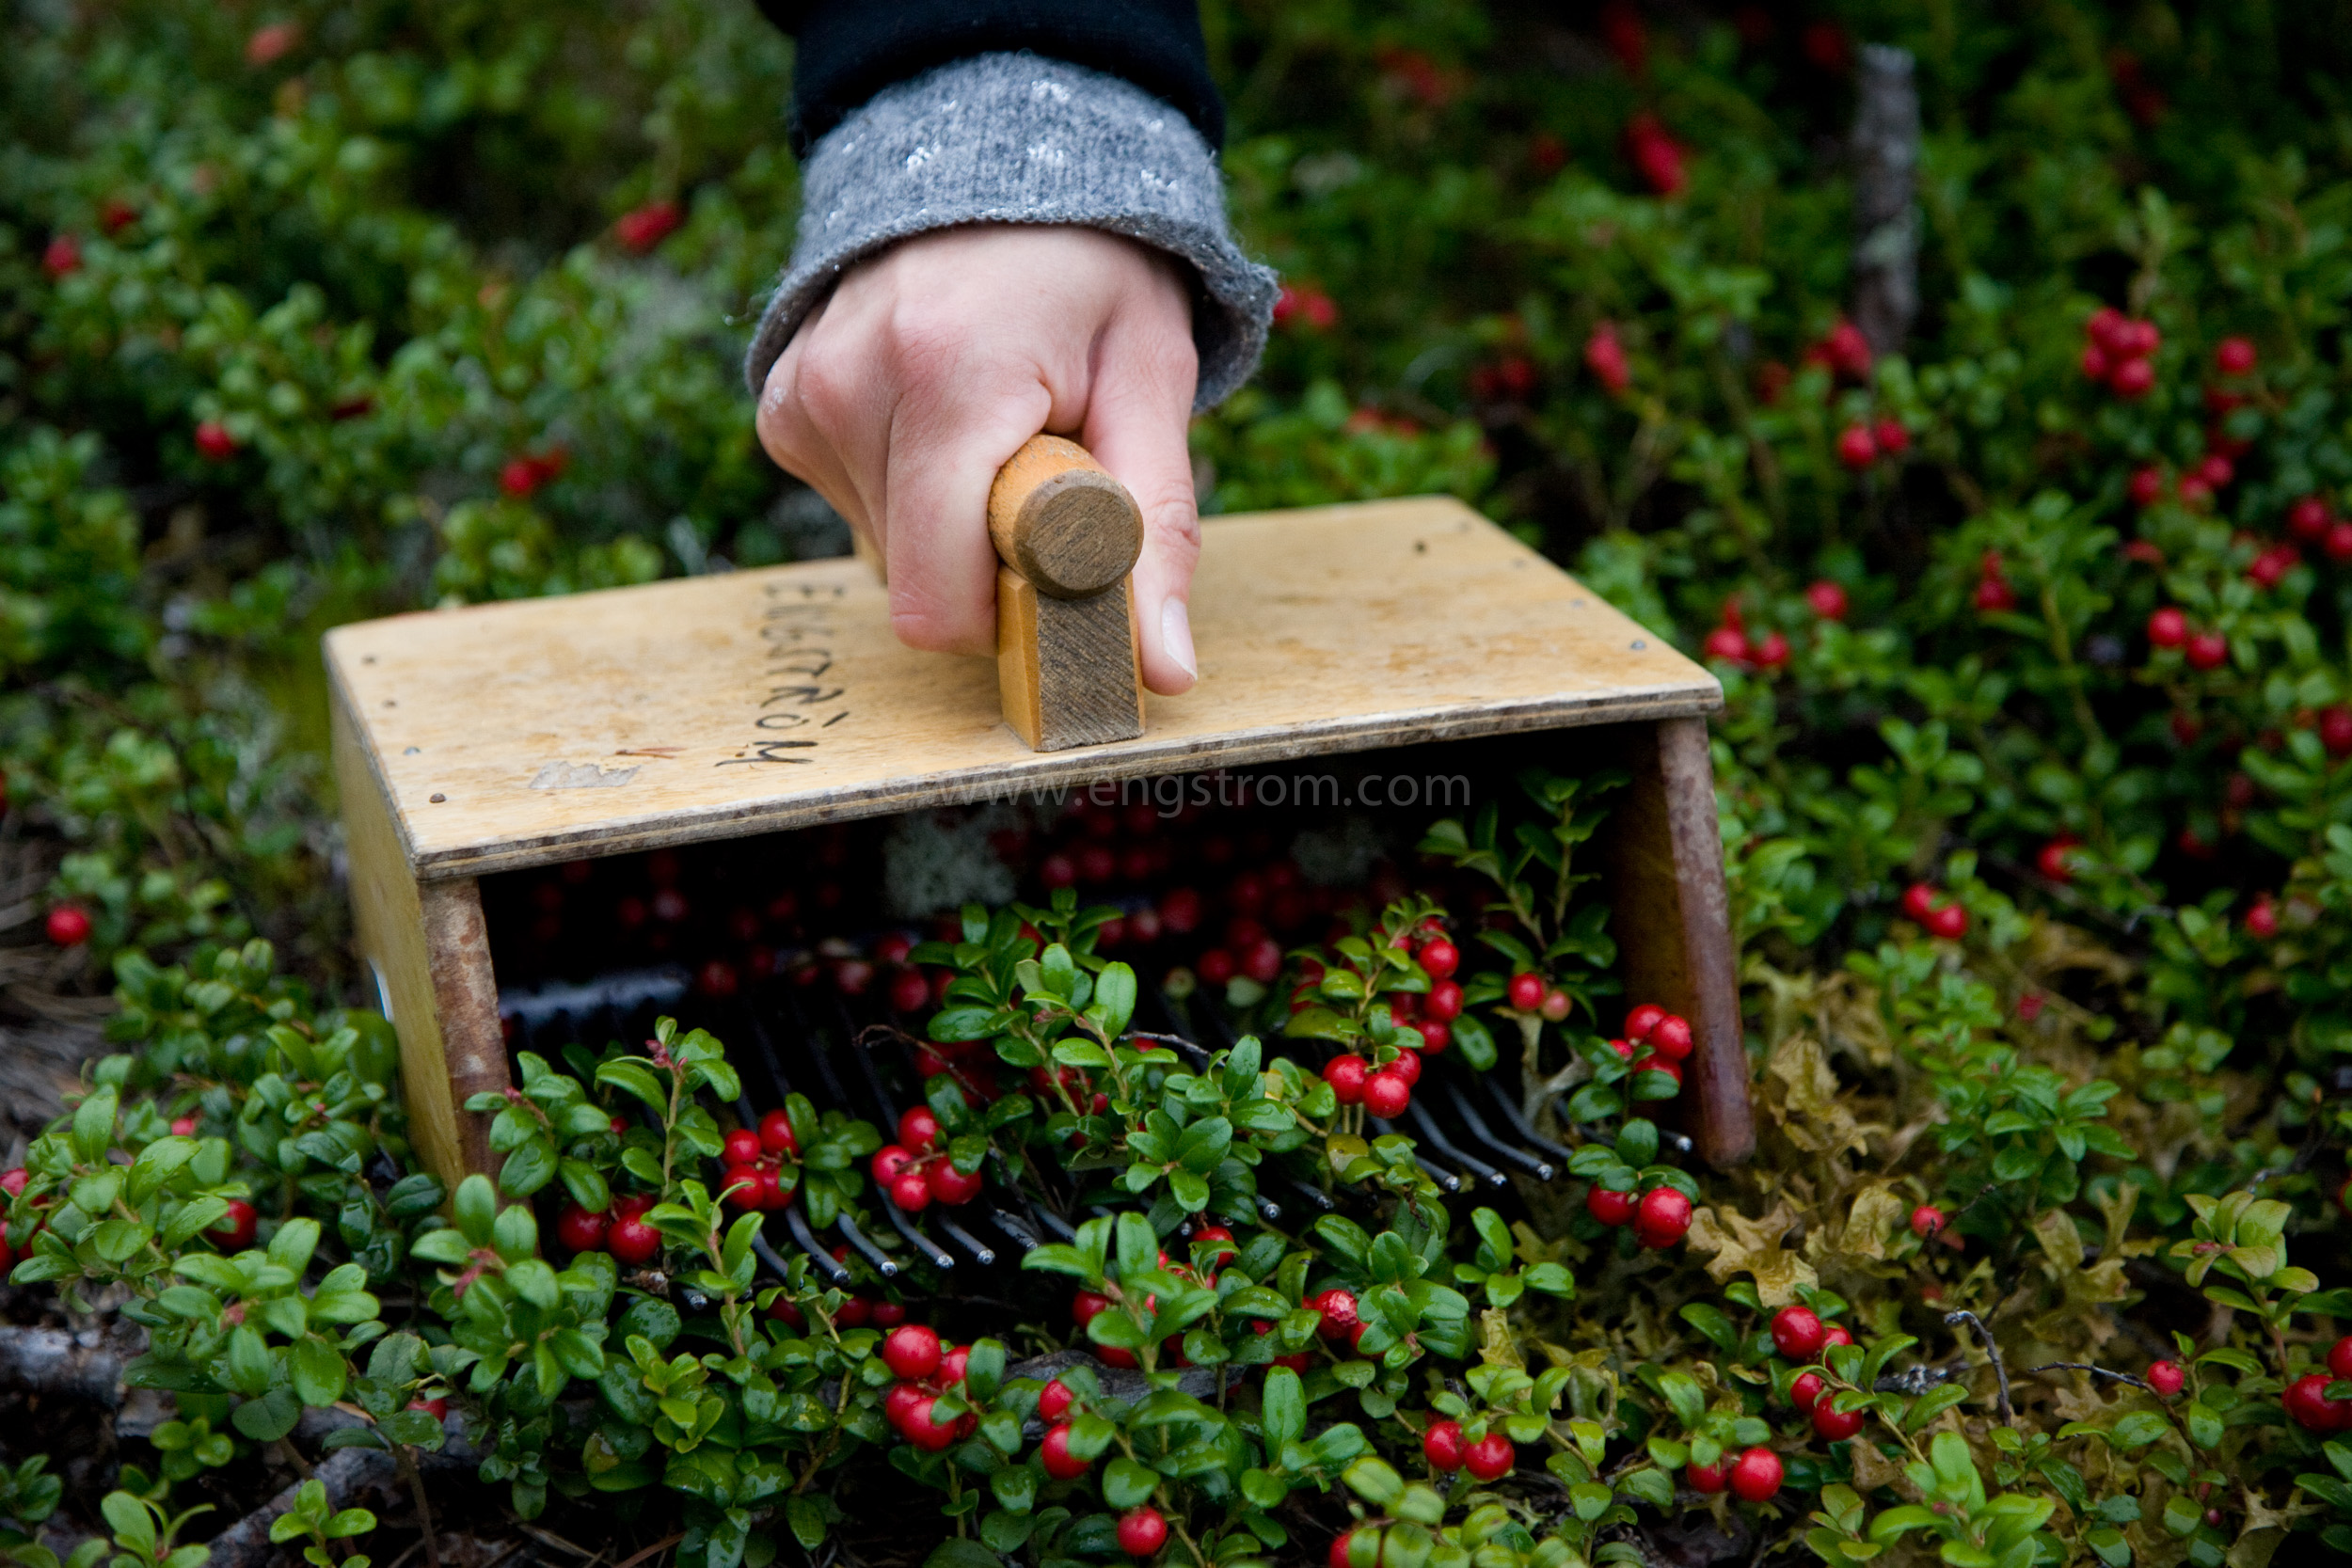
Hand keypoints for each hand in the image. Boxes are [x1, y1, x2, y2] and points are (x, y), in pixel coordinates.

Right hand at [757, 226, 1201, 693]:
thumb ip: (1155, 533)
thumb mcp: (1153, 385)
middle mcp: (849, 386)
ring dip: (953, 524)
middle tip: (1045, 471)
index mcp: (946, 378)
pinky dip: (909, 490)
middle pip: (917, 582)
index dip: (1012, 614)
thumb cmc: (1095, 273)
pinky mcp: (782, 404)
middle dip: (991, 560)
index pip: (940, 600)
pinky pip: (854, 505)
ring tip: (996, 428)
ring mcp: (802, 394)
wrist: (1004, 157)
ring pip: (885, 552)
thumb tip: (1165, 671)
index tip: (1067, 559)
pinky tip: (946, 419)